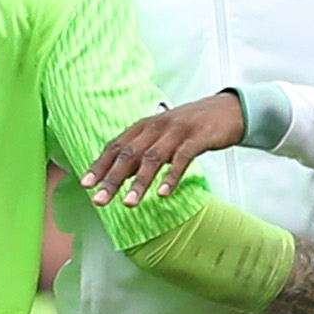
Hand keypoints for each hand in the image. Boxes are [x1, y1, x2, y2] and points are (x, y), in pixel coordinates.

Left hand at [83, 91, 243, 207]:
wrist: (228, 110)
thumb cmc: (189, 128)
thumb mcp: (160, 137)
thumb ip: (140, 154)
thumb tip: (117, 177)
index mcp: (143, 127)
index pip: (115, 146)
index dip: (99, 165)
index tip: (85, 185)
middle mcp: (156, 127)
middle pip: (129, 154)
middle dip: (112, 178)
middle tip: (99, 200)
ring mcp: (177, 131)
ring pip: (153, 158)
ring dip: (139, 182)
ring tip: (128, 203)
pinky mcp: (198, 137)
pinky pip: (183, 158)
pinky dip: (172, 176)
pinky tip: (162, 194)